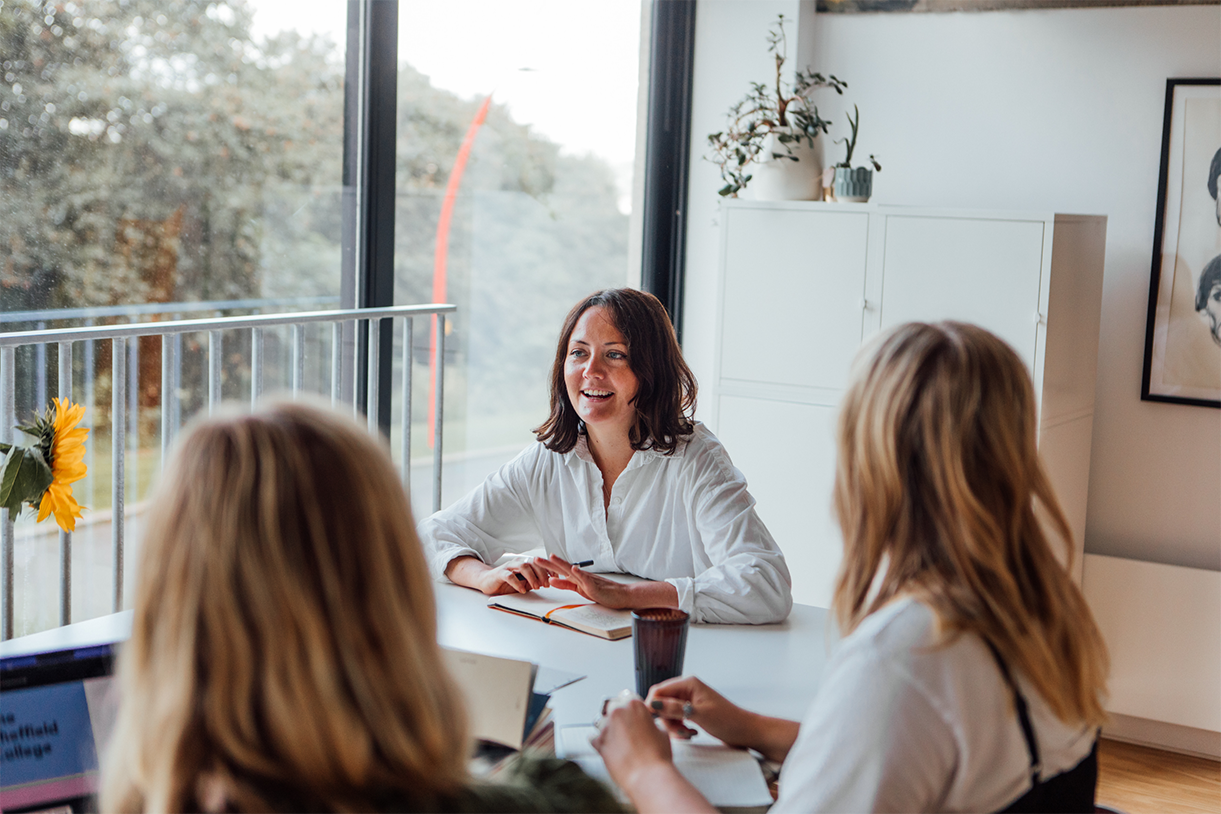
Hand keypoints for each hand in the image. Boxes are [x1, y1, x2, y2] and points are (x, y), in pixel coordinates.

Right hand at [445, 556, 550, 596]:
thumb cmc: (505, 582)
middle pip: (533, 563)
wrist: (486, 581)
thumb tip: (546, 583)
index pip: (539, 563)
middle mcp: (517, 562)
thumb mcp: (522, 583)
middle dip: (542, 573)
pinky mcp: (500, 573)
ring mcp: (508, 566)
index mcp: (524, 563)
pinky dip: (517, 583)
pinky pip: (510, 576)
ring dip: (532, 577)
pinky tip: (522, 590)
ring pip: (523, 567)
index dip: (549, 568)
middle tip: (547, 584)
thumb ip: (532, 582)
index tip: (556, 577)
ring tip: (536, 587)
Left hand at [538, 556, 631, 606]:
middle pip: (562, 568)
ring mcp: (587, 580)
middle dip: (548, 563)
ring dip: (562, 563)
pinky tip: (573, 568)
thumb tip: (552, 580)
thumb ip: (566, 584)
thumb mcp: (579, 589)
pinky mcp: (594, 586)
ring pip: (572, 570)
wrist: (620, 595)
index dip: (548, 565)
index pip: (559, 570)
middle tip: (535, 558)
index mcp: (576, 577)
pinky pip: (586, 579)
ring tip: (551, 557)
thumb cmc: (602, 592)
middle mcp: (580, 576)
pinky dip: (579, 573)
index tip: (536, 561)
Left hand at [591, 698, 672, 786]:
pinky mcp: (598, 742)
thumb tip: (647, 725)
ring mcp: (606, 727)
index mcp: (634, 704)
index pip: (626, 695)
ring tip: (617, 739)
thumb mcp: (662, 732)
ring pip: (600, 720)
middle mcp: (618, 712)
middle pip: (611, 705)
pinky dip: (599, 742)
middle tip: (624, 726)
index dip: (629, 704)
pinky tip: (609, 748)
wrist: (648, 777)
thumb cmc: (657, 756)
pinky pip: (593, 737)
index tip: (630, 711)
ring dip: (607, 727)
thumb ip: (650, 723)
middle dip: (616, 714)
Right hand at [647, 676, 801, 763]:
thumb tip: (653, 704)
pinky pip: (677, 718)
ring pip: (668, 713)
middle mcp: (687, 690)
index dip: (654, 706)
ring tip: (687, 734)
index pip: (659, 690)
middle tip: (678, 731)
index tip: (654, 722)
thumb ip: (674, 709)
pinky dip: (680, 728)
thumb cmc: (728, 721)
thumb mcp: (699, 715)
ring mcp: (689, 701)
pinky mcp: (692, 711)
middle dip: (667, 719)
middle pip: (662, 703)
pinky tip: (691, 733)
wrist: (745, 731)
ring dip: (674, 726)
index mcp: (688, 684)